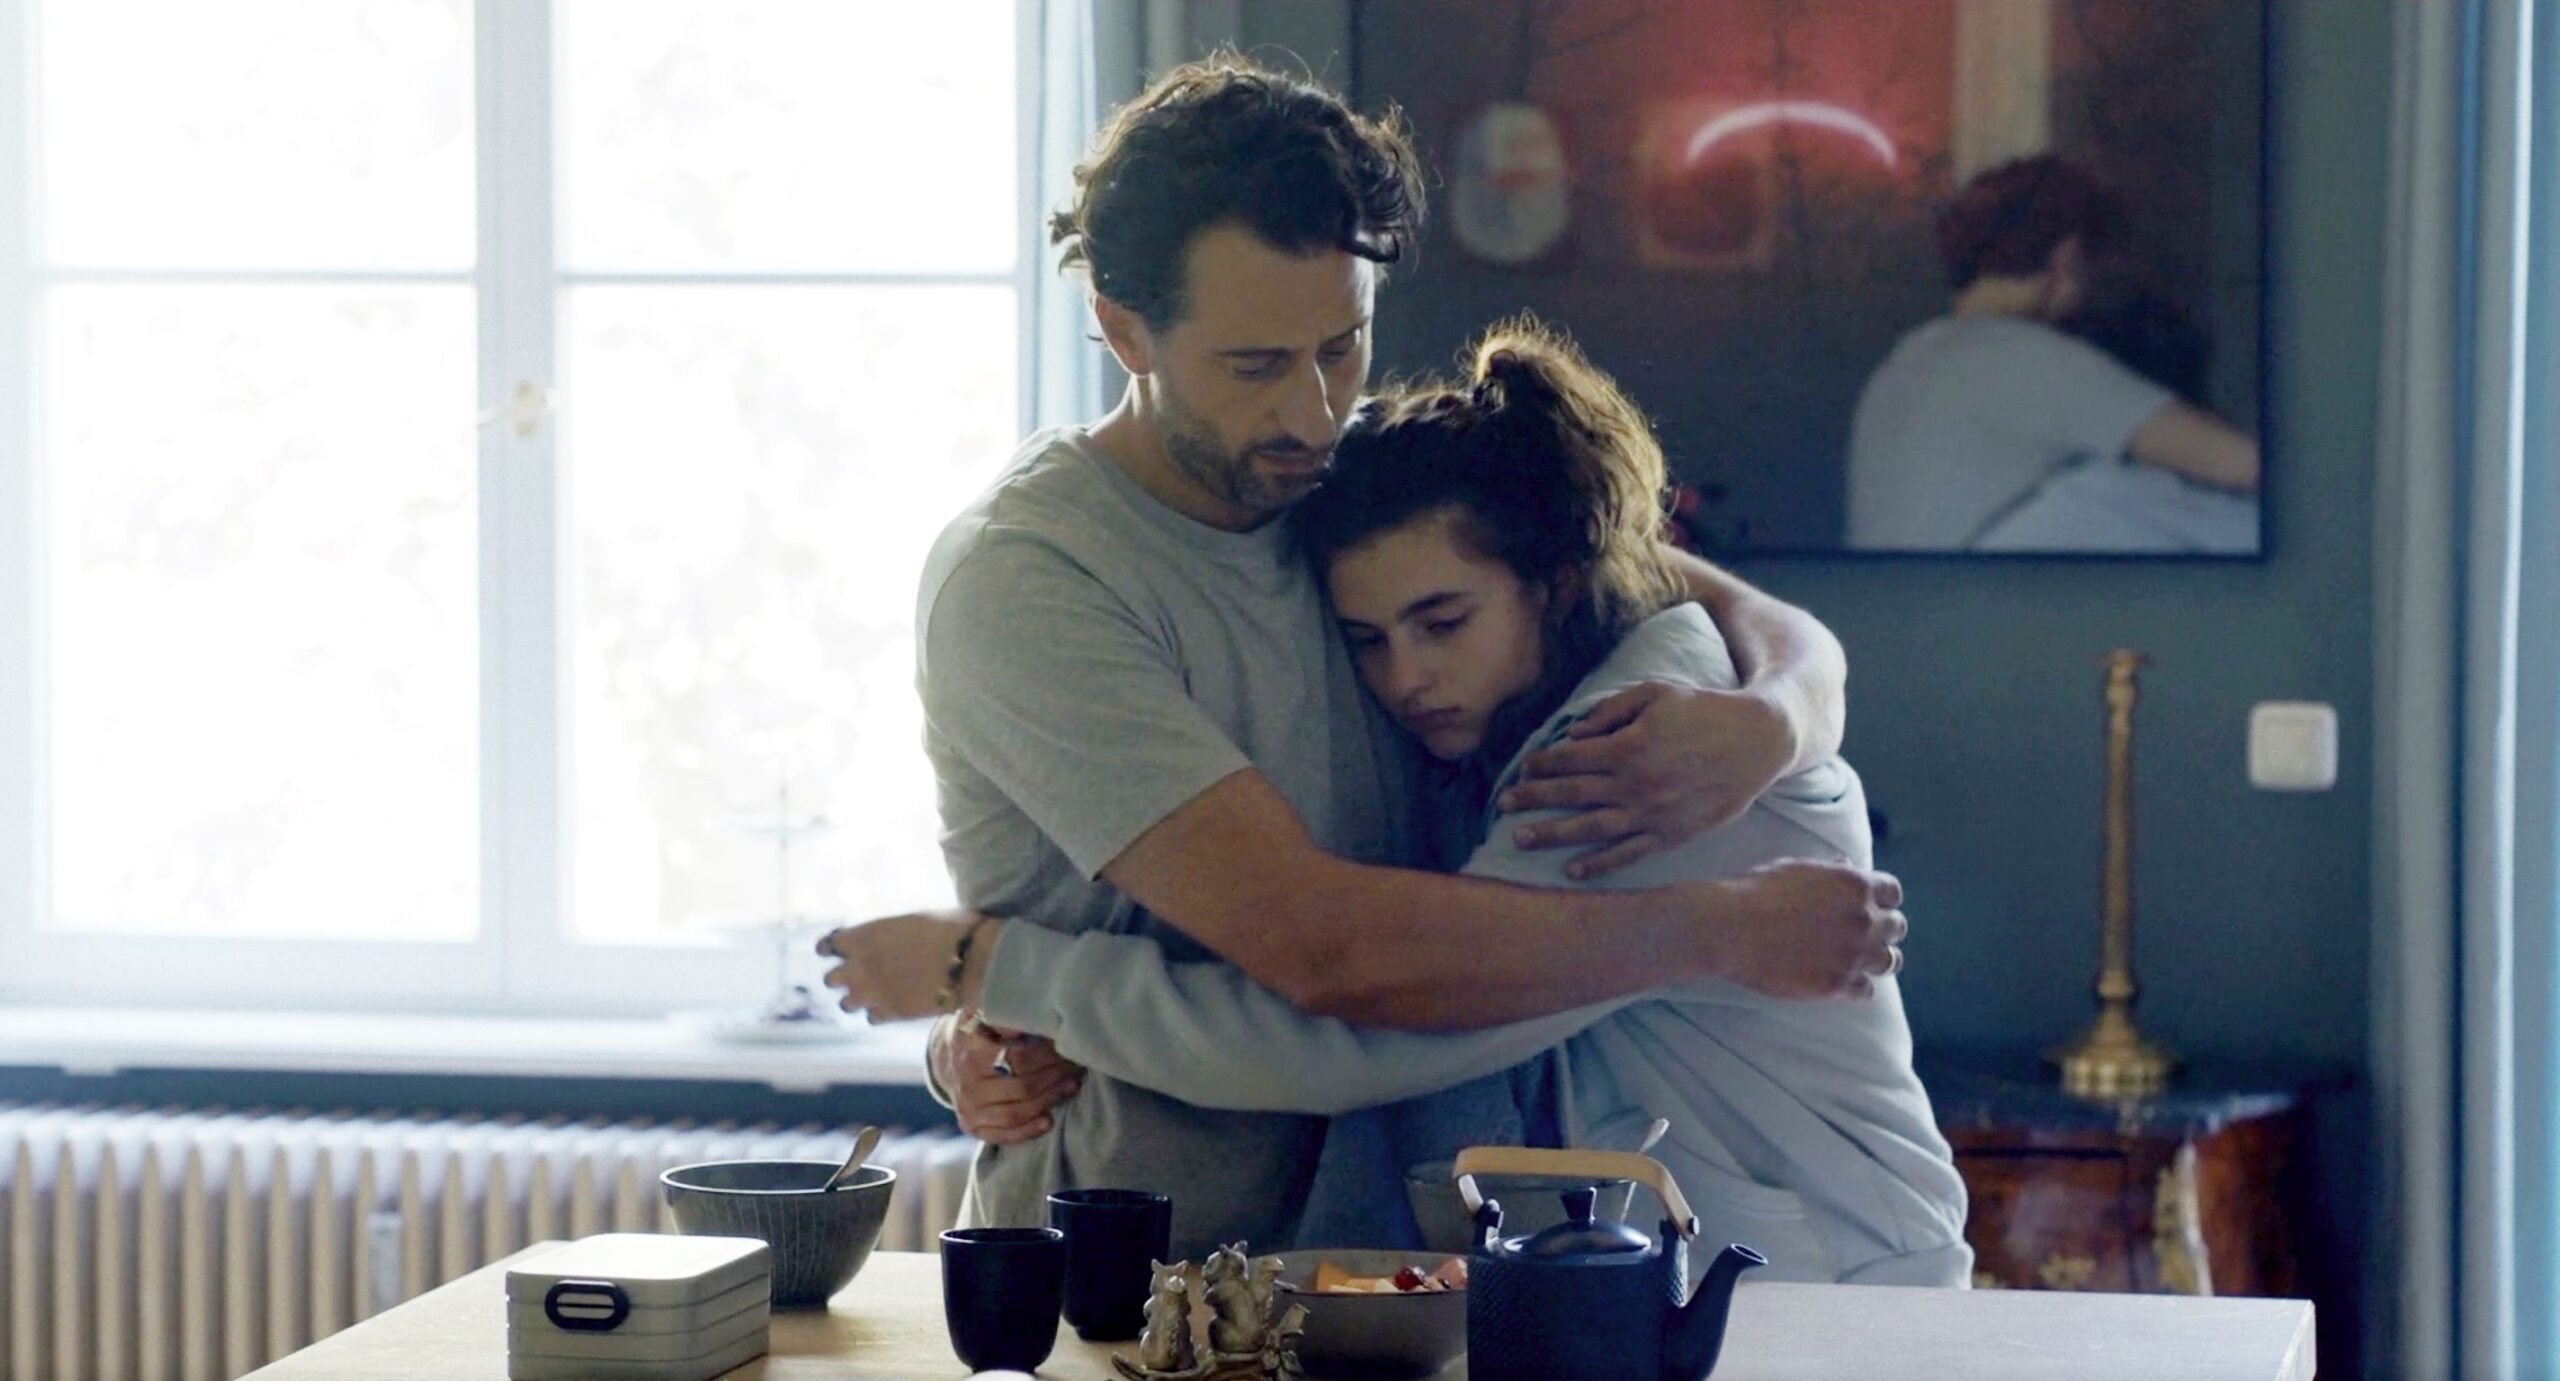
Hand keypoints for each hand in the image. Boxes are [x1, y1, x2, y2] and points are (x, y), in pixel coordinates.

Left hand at [817, 909, 992, 1022]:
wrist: (971, 960)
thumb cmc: (950, 929)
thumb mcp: (913, 920)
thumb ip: (888, 933)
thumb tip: (886, 937)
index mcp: (863, 936)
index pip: (825, 946)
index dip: (833, 948)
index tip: (842, 949)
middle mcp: (859, 966)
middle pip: (830, 980)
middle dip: (843, 977)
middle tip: (862, 973)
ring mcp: (873, 993)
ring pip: (845, 1004)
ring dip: (857, 998)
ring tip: (877, 993)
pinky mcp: (890, 1014)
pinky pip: (871, 1018)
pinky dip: (879, 1013)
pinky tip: (894, 1004)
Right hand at [931, 1018, 1083, 1145]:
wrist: (943, 1058)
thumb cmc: (974, 1031)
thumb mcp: (981, 1013)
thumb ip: (1000, 1013)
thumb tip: (1022, 1021)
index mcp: (971, 1052)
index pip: (1017, 1058)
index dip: (1046, 1055)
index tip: (1066, 1048)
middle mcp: (967, 1084)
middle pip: (1021, 1087)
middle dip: (1054, 1077)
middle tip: (1077, 1067)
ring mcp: (968, 1108)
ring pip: (1015, 1112)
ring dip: (1048, 1101)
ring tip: (1071, 1087)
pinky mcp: (971, 1127)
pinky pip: (1003, 1135)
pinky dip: (1028, 1131)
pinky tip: (1049, 1120)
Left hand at [1499, 682, 1795, 878]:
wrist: (1758, 740)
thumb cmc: (1703, 710)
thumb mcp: (1656, 693)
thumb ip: (1611, 711)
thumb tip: (1573, 734)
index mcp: (1629, 746)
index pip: (1570, 758)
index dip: (1542, 764)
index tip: (1522, 768)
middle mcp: (1636, 784)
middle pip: (1571, 794)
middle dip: (1532, 799)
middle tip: (1502, 806)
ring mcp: (1653, 813)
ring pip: (1591, 829)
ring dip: (1552, 835)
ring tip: (1519, 840)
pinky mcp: (1672, 834)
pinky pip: (1629, 853)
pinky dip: (1599, 864)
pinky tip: (1572, 870)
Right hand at [1697, 860, 1905, 999]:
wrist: (1731, 927)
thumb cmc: (1757, 890)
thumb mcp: (1797, 867)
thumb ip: (1830, 871)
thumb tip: (1847, 865)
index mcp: (1856, 885)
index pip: (1892, 893)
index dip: (1883, 899)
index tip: (1873, 905)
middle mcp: (1863, 919)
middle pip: (1896, 928)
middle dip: (1883, 929)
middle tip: (1865, 935)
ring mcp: (1853, 954)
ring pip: (1889, 962)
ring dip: (1877, 959)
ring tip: (1861, 961)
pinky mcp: (1837, 985)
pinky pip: (1866, 990)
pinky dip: (1857, 986)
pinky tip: (1843, 982)